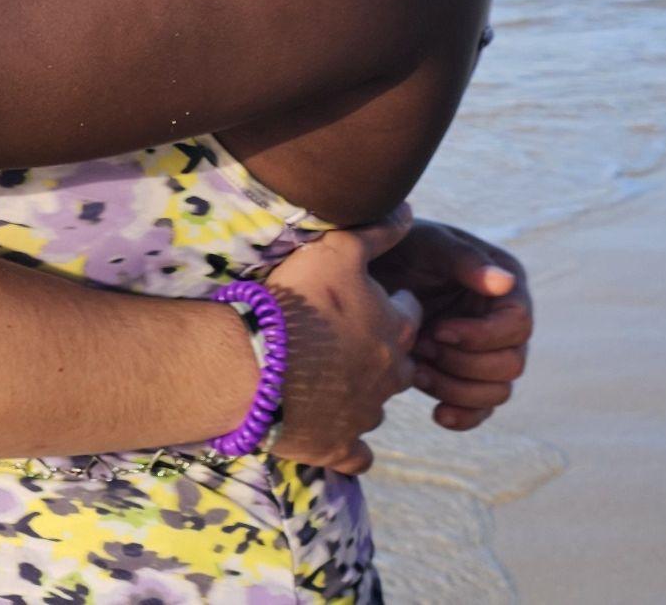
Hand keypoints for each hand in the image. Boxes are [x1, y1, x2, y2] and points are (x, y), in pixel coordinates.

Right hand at [263, 220, 421, 476]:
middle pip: (401, 362)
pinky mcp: (339, 446)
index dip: (389, 302)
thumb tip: (409, 212)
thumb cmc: (296, 303)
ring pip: (377, 405)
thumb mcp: (337, 249)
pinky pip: (357, 455)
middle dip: (381, 352)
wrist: (256, 364)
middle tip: (343, 340)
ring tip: (325, 380)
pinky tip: (330, 431)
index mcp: (394, 327)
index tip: (363, 299)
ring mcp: (366, 413)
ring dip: (360, 394)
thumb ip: (377, 232)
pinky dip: (349, 447)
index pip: (409, 311)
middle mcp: (390, 373)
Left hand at [371, 218, 532, 430]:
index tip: (438, 330)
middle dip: (463, 363)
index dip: (480, 335)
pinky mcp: (466, 378)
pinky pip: (481, 410)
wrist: (368, 275)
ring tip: (416, 372)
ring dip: (457, 388)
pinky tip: (437, 413)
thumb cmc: (402, 250)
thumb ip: (465, 261)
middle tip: (421, 347)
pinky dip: (463, 416)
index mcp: (506, 289)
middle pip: (511, 364)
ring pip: (497, 392)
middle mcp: (503, 324)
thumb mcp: (428, 245)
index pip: (518, 324)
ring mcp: (487, 354)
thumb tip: (507, 282)